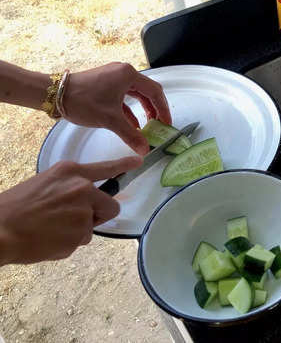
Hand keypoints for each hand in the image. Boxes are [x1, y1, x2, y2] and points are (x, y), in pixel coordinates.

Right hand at [0, 156, 141, 264]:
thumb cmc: (16, 207)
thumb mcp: (46, 183)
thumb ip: (70, 188)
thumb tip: (86, 199)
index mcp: (71, 172)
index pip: (106, 168)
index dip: (124, 165)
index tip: (139, 161)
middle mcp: (83, 189)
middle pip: (111, 206)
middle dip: (99, 215)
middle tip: (76, 220)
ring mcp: (83, 212)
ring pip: (92, 227)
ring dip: (77, 231)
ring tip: (51, 229)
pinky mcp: (80, 235)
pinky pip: (80, 241)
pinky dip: (67, 244)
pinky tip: (48, 239)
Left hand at [62, 62, 171, 154]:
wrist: (54, 95)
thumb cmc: (83, 101)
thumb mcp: (110, 120)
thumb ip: (131, 135)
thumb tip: (145, 150)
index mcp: (129, 75)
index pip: (155, 92)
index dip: (163, 109)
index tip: (166, 124)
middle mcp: (123, 72)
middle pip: (147, 91)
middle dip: (154, 109)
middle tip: (159, 125)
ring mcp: (113, 76)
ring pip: (136, 93)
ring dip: (142, 109)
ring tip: (147, 125)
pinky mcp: (105, 82)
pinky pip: (124, 95)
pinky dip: (129, 108)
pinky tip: (130, 123)